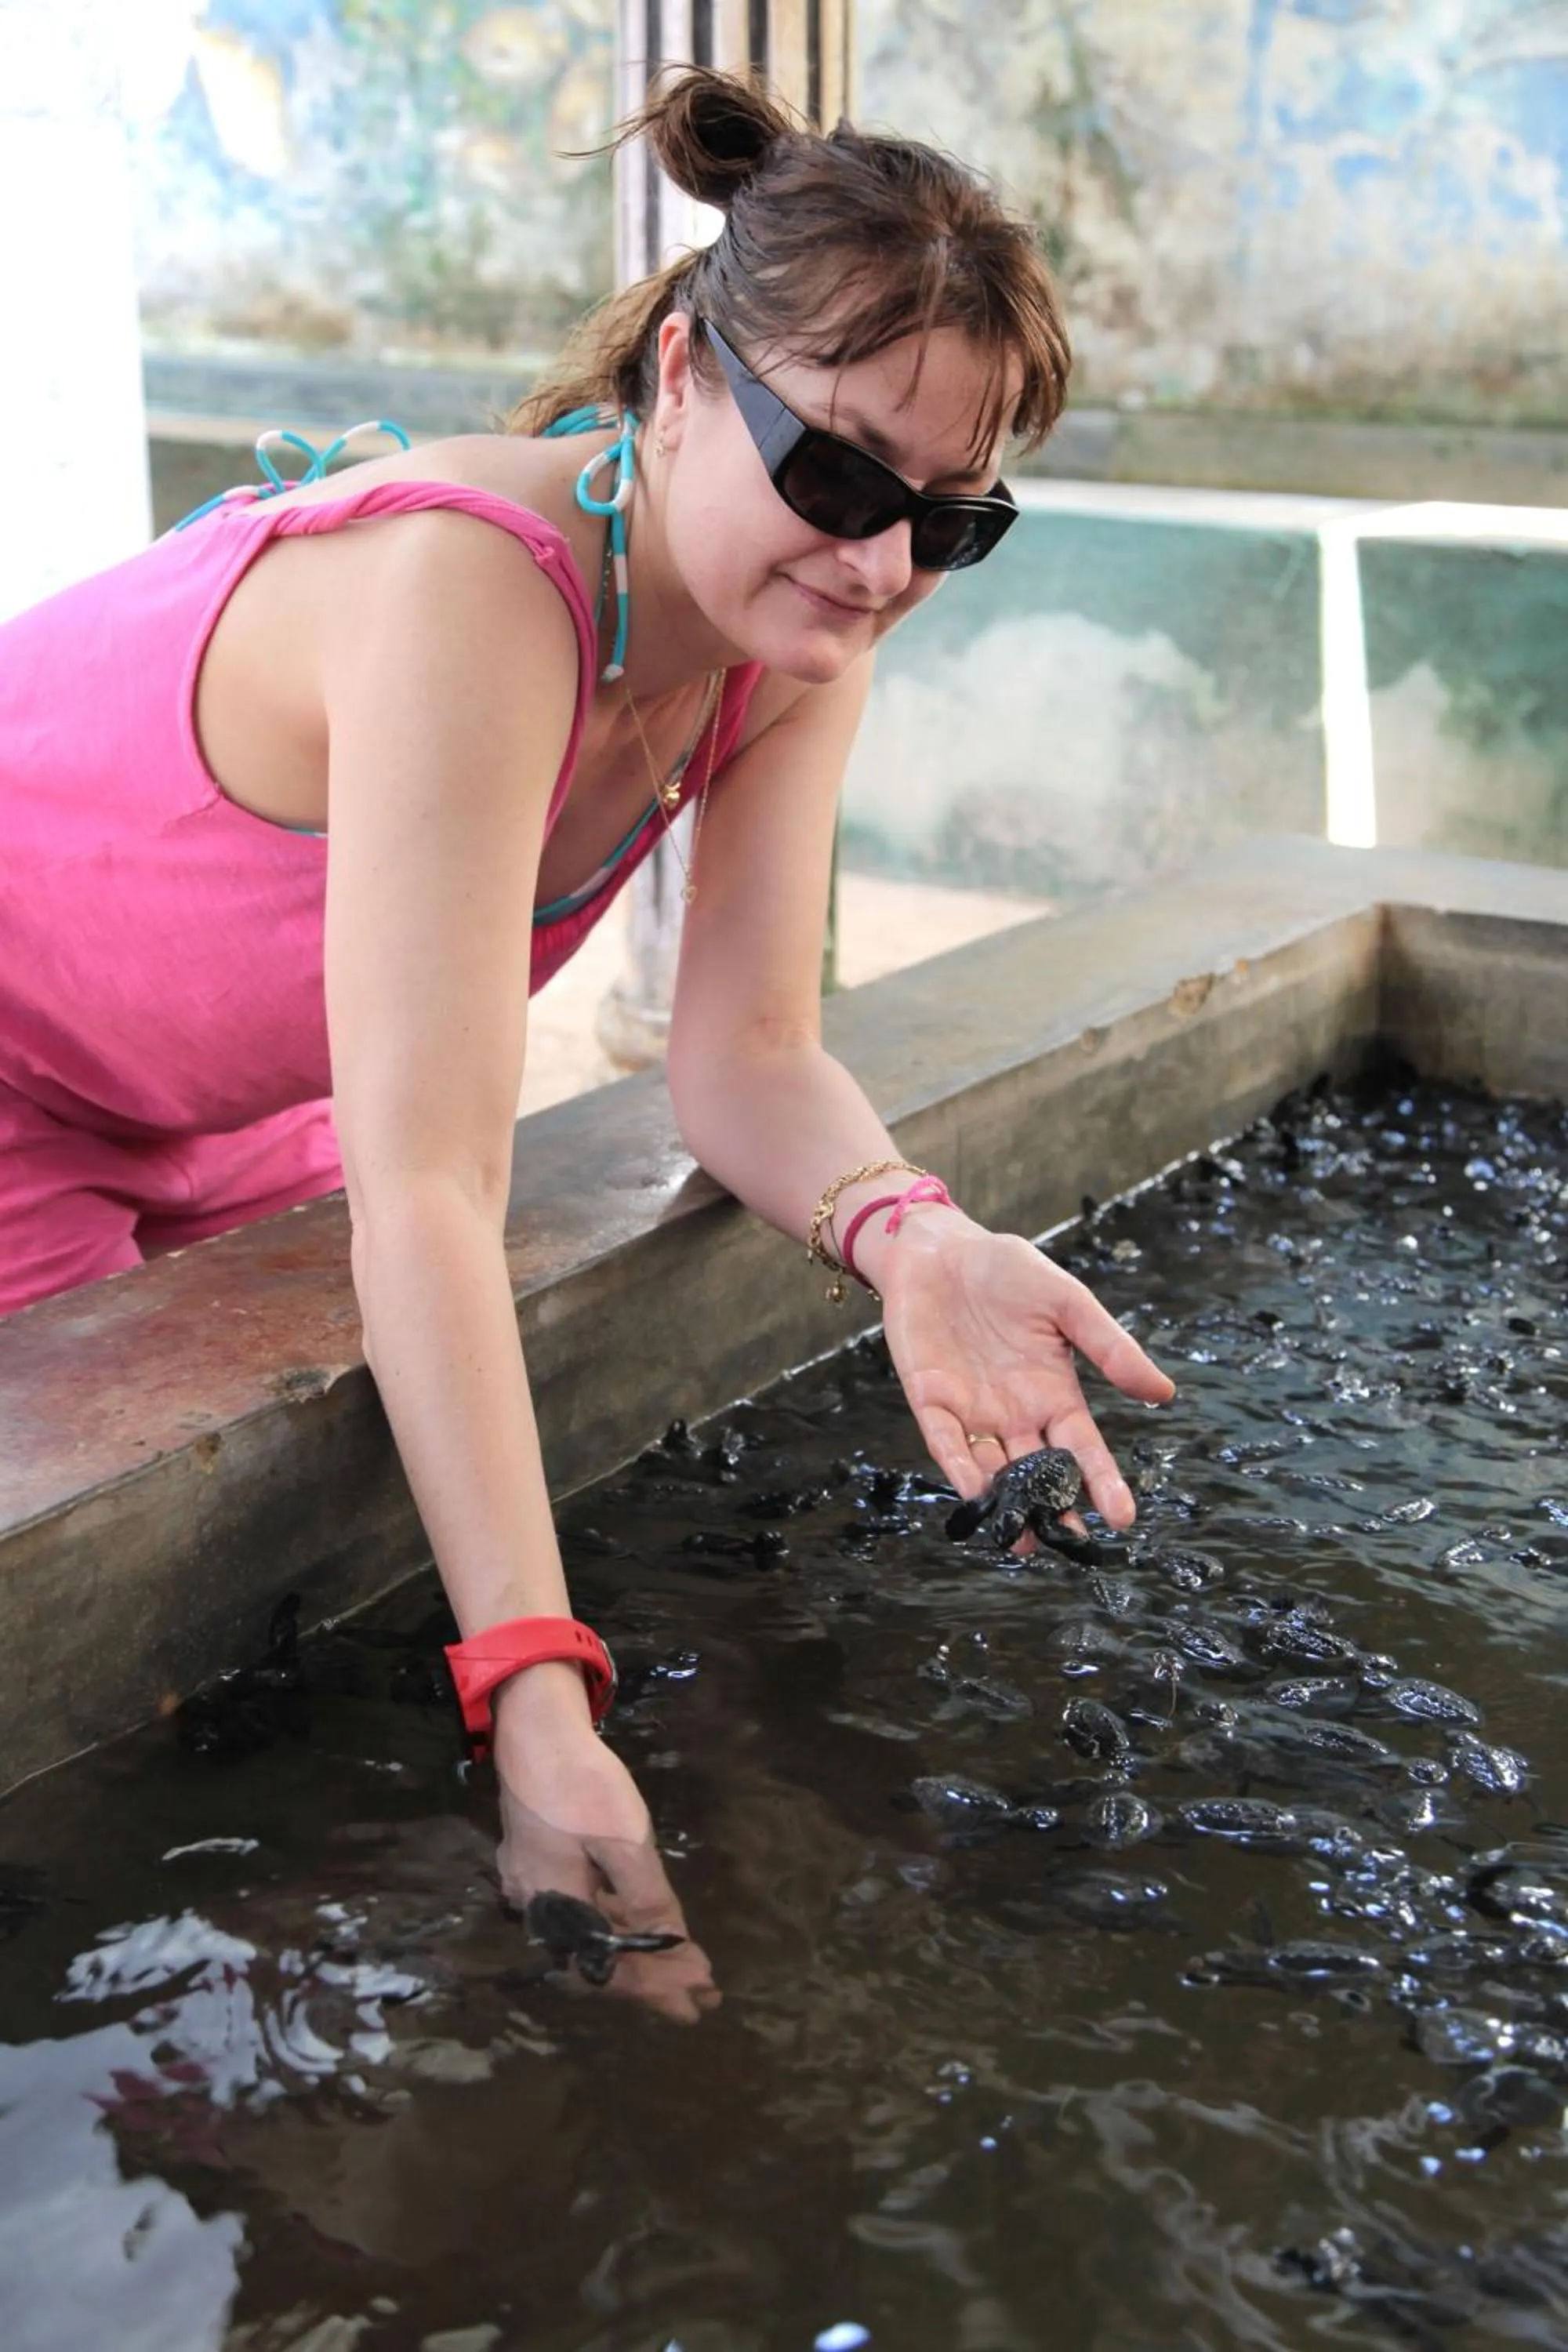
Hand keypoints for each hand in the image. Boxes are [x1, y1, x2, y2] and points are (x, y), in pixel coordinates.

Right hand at [492, 1664, 719, 2022]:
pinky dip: (615, 1920)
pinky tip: (640, 1922)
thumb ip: (648, 1900)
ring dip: (637, 1948)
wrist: (536, 1730)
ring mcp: (533, 1883)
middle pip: (598, 1958)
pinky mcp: (537, 1860)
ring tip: (682, 1963)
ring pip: (590, 1933)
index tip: (698, 2003)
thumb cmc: (583, 1785)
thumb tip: (672, 1947)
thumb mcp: (625, 1842)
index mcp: (558, 1909)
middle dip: (652, 1976)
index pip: (610, 1970)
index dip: (655, 1990)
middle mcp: (538, 1908)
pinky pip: (582, 1909)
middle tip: (699, 1991)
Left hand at [879, 1213, 1174, 1528]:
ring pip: (992, 1470)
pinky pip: (946, 1441)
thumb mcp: (1069, 1303)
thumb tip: (1164, 1394)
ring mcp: (972, 1411)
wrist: (941, 1248)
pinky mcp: (930, 1400)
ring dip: (1006, 1504)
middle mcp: (1015, 1414)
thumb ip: (1110, 1347)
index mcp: (1054, 1394)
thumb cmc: (1007, 1271)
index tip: (1122, 1518)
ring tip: (1022, 1538)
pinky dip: (960, 1466)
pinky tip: (975, 1490)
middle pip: (1039, 1473)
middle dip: (1054, 1509)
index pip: (1082, 1449)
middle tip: (1070, 1544)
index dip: (1102, 1482)